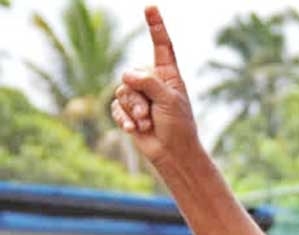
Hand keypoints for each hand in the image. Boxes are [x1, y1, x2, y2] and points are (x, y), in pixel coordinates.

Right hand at [110, 7, 200, 166]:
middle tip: (152, 114)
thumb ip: (149, 82)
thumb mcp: (169, 100)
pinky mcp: (127, 110)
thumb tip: (126, 74)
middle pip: (131, 75)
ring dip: (134, 110)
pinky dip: (124, 119)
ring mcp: (138, 96)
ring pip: (121, 91)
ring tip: (147, 123)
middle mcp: (151, 82)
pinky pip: (116, 107)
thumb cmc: (179, 126)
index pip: (162, 47)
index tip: (151, 7)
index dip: (156, 27)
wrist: (172, 153)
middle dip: (138, 97)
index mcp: (168, 75)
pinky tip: (135, 130)